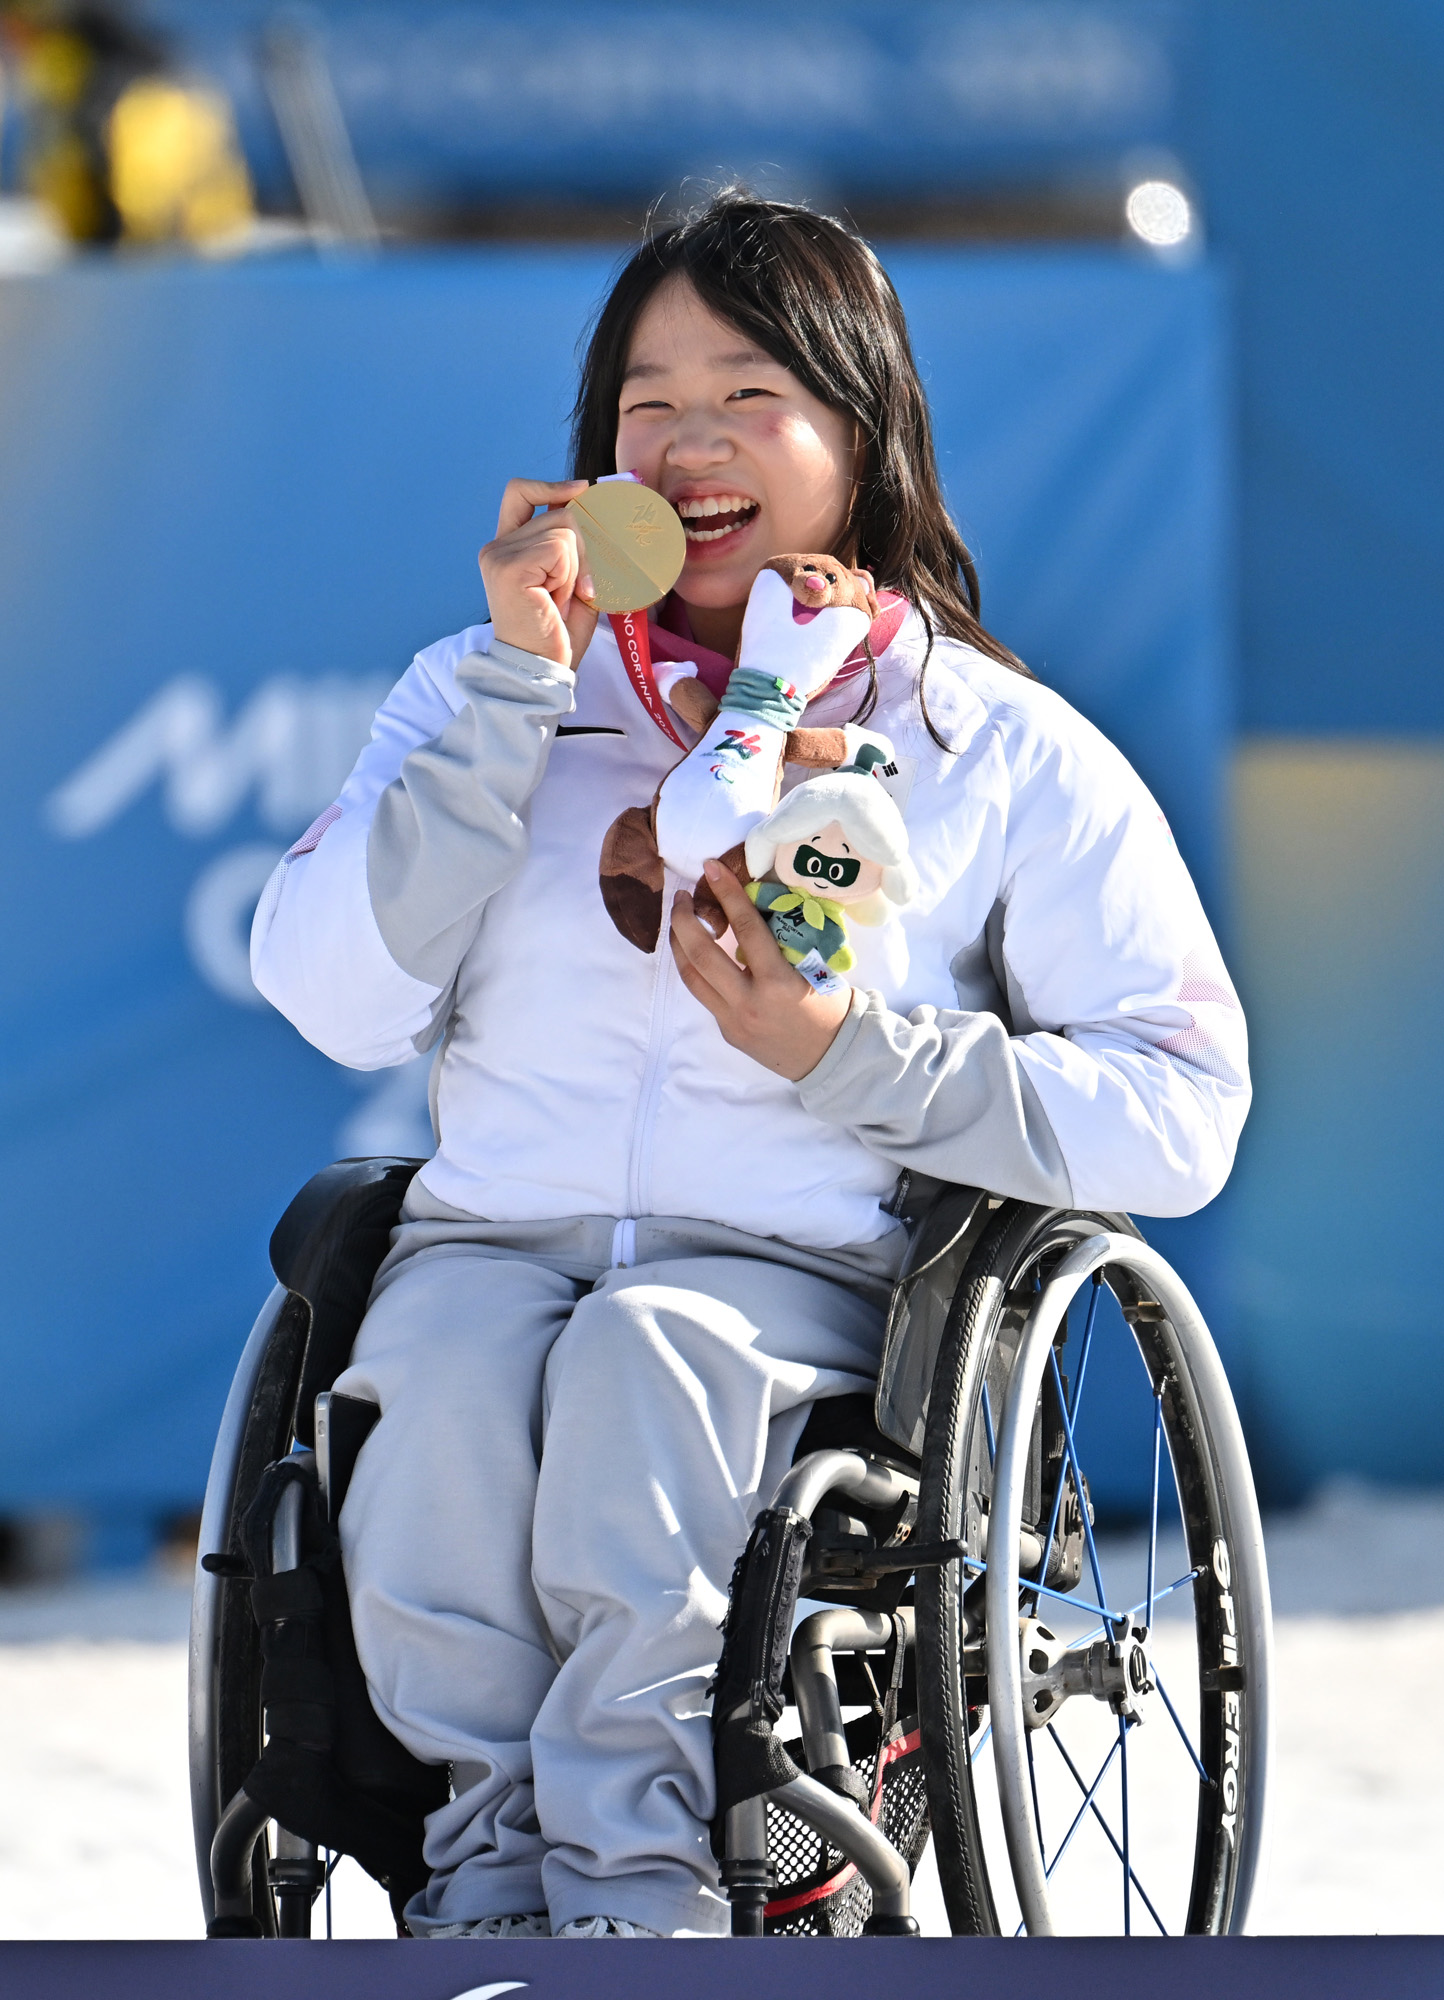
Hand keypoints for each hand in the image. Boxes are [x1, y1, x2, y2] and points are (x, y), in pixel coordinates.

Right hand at [479, 478, 598, 668]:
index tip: (583, 490)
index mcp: (508, 548)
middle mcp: (497, 548)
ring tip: (564, 600)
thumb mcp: (575, 581)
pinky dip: (572, 575)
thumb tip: (598, 506)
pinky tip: (559, 601)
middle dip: (587, 548)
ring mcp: (499, 555)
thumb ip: (578, 546)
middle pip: (560, 513)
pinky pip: (561, 549)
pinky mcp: (509, 567)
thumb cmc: (558, 634)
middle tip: (584, 588)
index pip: (520, 494)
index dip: (551, 486)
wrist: (541, 671)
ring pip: (566, 531)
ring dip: (580, 568)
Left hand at [669, 860, 850, 1079]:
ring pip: (691, 976)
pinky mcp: (727, 1031)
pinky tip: (693, 953)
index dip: (727, 893)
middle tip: (682, 897)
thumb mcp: (815, 969)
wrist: (832, 1058)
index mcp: (778, 982)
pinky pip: (703, 995)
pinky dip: (694, 969)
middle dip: (684, 919)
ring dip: (678, 944)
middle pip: (702, 953)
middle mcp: (748, 1002)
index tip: (710, 868)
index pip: (746, 927)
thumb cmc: (831, 1007)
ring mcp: (733, 1020)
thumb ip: (783, 944)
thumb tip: (755, 909)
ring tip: (678, 922)